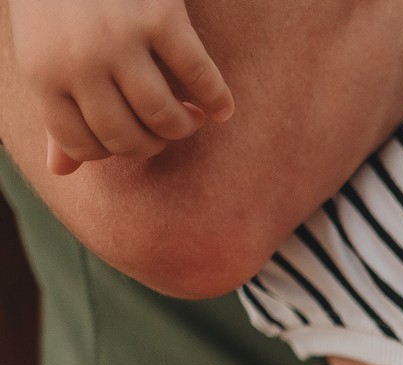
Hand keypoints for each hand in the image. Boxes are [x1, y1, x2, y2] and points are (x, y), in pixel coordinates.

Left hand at [12, 0, 233, 175]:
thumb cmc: (55, 4)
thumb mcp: (41, 54)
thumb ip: (56, 110)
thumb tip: (63, 172)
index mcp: (42, 74)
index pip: (83, 147)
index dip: (112, 152)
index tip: (130, 140)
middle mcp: (78, 61)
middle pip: (126, 138)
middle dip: (152, 144)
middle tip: (164, 132)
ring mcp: (120, 40)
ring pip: (164, 116)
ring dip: (184, 127)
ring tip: (190, 118)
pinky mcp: (162, 18)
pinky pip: (199, 77)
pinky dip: (217, 100)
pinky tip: (222, 109)